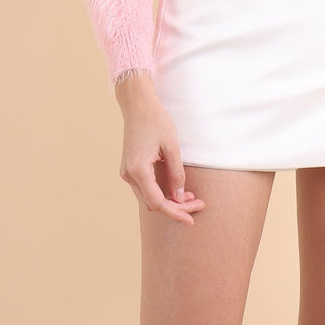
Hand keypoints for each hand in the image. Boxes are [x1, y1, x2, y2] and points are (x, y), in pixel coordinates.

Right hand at [116, 80, 205, 225]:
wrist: (137, 104)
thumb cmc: (156, 120)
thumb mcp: (172, 146)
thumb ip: (176, 174)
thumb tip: (181, 198)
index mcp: (138, 170)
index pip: (158, 202)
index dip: (176, 213)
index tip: (191, 219)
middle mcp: (128, 174)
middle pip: (153, 204)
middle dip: (175, 208)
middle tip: (198, 204)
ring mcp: (126, 172)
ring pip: (148, 198)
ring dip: (168, 201)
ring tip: (191, 198)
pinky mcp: (129, 168)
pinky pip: (145, 188)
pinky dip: (160, 192)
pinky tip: (176, 189)